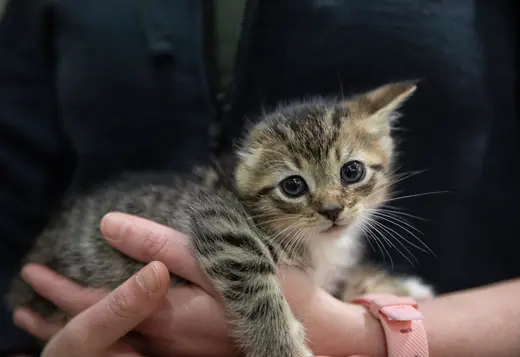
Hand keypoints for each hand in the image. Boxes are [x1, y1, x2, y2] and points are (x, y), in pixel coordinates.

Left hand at [15, 213, 380, 356]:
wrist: (312, 336)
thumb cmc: (274, 293)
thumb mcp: (220, 262)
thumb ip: (163, 247)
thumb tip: (112, 225)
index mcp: (165, 313)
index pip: (94, 306)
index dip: (58, 291)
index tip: (30, 274)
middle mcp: (163, 337)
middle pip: (98, 328)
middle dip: (59, 316)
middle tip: (27, 304)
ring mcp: (176, 348)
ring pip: (115, 338)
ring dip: (83, 325)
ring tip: (55, 315)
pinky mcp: (191, 347)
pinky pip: (139, 342)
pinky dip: (114, 330)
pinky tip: (115, 319)